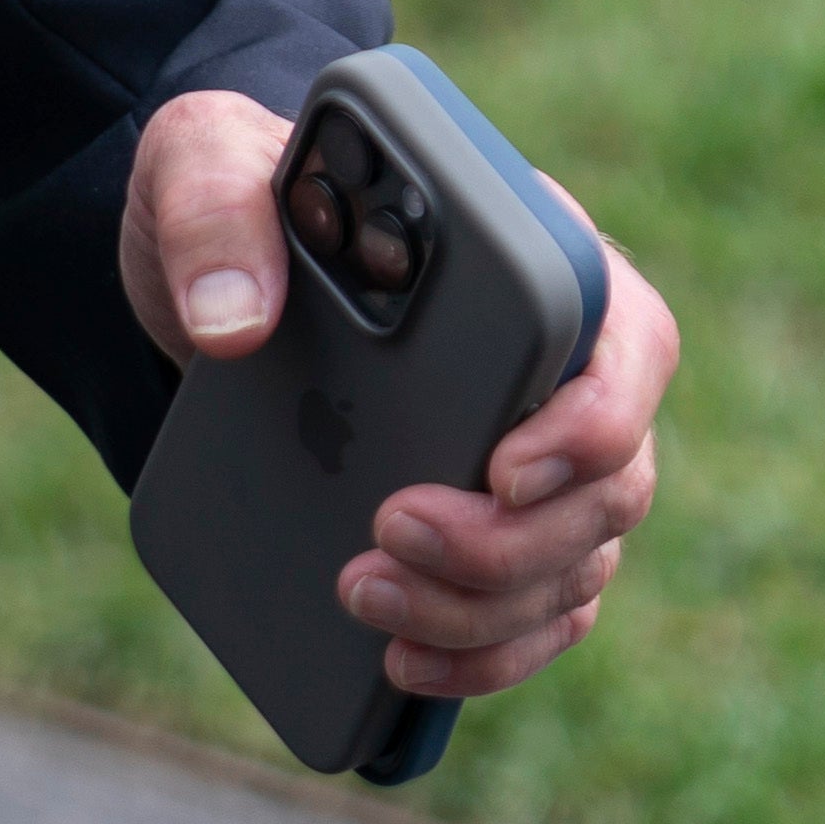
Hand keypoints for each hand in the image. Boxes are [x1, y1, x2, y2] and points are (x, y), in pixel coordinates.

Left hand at [117, 89, 676, 699]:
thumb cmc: (235, 194)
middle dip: (507, 538)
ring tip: (363, 597)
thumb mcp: (197, 160)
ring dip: (481, 606)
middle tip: (387, 532)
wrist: (205, 273)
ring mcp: (538, 454)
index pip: (628, 336)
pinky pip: (536, 613)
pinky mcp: (496, 526)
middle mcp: (559, 363)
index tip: (501, 469)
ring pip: (575, 563)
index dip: (592, 419)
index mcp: (527, 250)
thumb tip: (233, 321)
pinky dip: (484, 653)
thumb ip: (212, 208)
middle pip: (609, 482)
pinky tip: (401, 663)